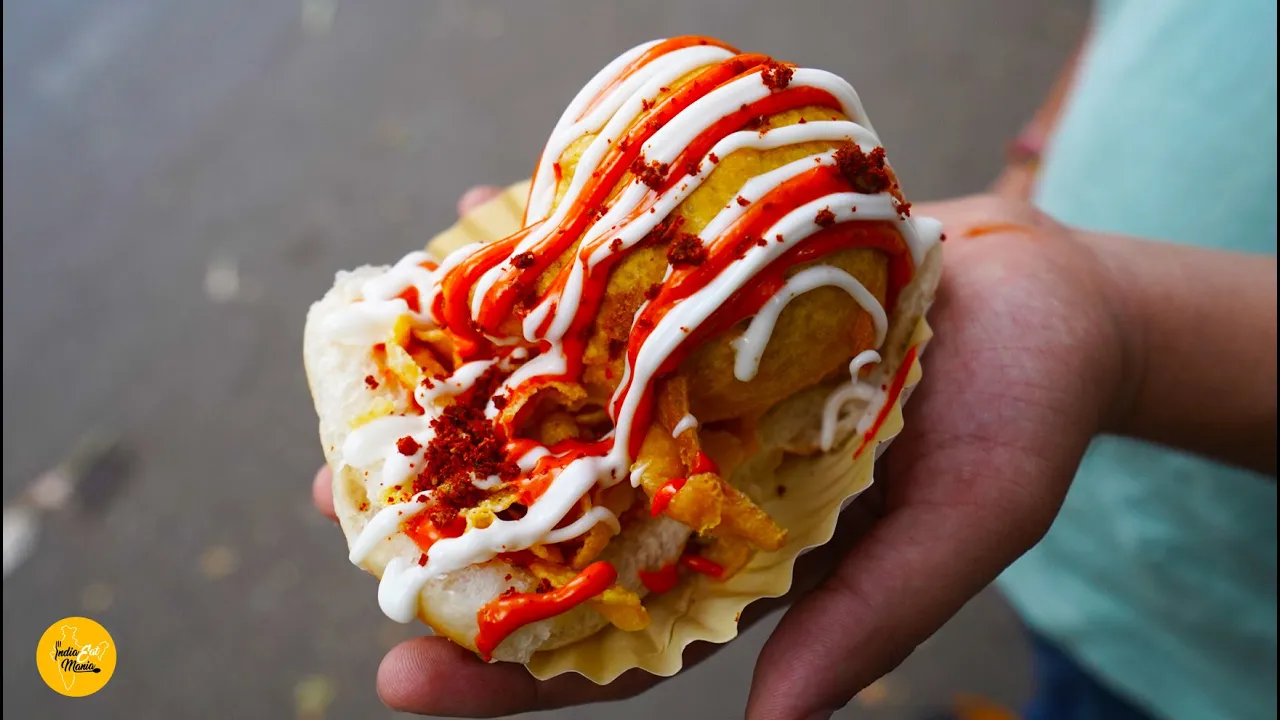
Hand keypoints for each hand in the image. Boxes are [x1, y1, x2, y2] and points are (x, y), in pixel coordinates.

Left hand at [311, 192, 1126, 717]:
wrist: (1042, 292)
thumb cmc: (1022, 416)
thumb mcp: (969, 524)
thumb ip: (873, 615)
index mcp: (744, 558)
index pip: (615, 636)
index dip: (513, 670)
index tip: (408, 684)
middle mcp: (696, 477)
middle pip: (555, 524)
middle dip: (446, 532)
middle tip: (338, 520)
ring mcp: (689, 389)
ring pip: (555, 413)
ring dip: (461, 410)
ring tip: (360, 418)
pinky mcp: (697, 302)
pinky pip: (599, 296)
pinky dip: (534, 278)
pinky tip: (461, 250)